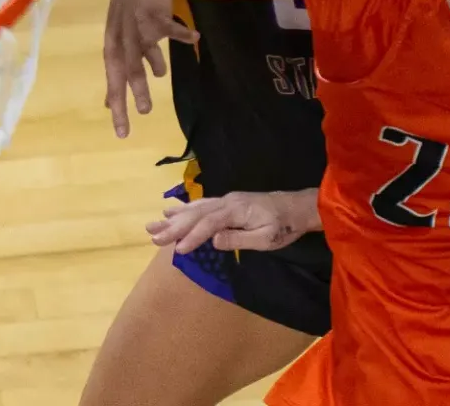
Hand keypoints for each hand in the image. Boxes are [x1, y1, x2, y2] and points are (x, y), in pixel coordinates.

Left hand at [103, 0, 197, 138]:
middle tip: (145, 113)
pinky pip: (170, 25)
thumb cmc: (131, 15)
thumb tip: (108, 104)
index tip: (121, 130)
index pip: (113, 78)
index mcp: (114, 46)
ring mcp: (139, 24)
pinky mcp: (155, 12)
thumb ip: (119, 71)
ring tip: (161, 77)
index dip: (116, 102)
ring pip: (145, 48)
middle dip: (136, 90)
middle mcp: (123, 37)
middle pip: (128, 67)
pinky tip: (193, 39)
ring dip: (154, 63)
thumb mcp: (121, 42)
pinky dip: (181, 34)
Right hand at [147, 190, 320, 253]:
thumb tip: (213, 241)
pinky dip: (184, 209)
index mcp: (237, 210)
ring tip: (153, 226)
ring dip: (174, 218)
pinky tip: (171, 212)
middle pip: (197, 214)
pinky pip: (201, 205)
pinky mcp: (226, 203)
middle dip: (174, 226)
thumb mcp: (266, 238)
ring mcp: (226, 200)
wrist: (296, 208)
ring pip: (195, 208)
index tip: (177, 249)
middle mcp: (228, 202)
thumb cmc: (283, 226)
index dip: (193, 236)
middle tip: (153, 237)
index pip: (210, 223)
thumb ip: (239, 239)